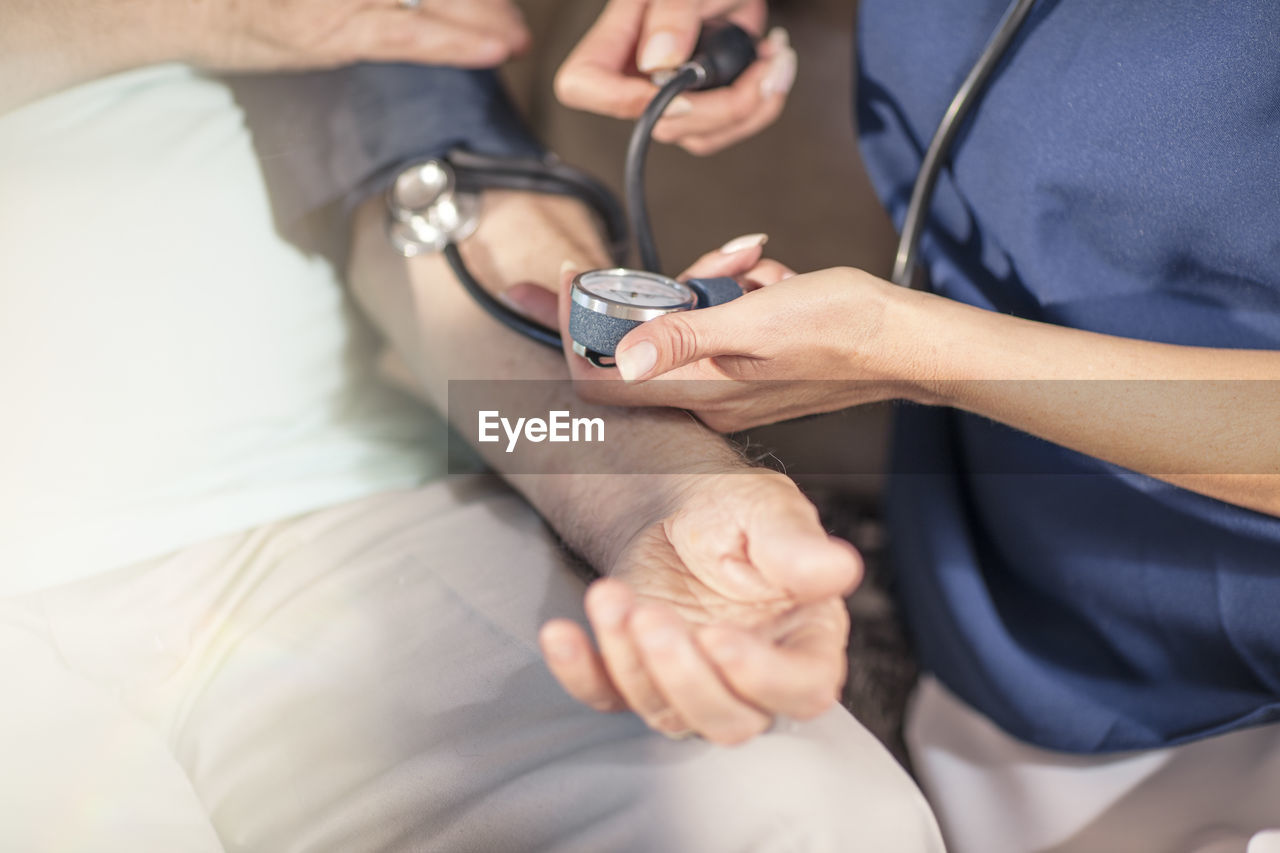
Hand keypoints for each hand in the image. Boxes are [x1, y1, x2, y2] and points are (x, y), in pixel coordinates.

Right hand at [188, 0, 530, 70]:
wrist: (185, 3)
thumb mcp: (333, 0)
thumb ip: (387, 2)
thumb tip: (415, 7)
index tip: (496, 10)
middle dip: (482, 1)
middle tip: (508, 19)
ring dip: (484, 16)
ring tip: (511, 35)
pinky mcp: (337, 29)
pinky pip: (412, 33)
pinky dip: (460, 42)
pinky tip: (499, 49)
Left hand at [503, 239, 927, 432]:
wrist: (904, 342)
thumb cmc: (842, 332)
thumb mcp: (755, 323)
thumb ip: (684, 338)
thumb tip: (624, 354)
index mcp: (698, 392)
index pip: (601, 376)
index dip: (575, 325)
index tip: (573, 275)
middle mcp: (706, 395)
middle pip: (643, 338)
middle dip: (667, 288)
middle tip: (717, 264)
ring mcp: (729, 382)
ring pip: (685, 320)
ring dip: (714, 281)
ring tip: (760, 268)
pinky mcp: (751, 364)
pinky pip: (720, 321)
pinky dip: (739, 291)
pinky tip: (776, 280)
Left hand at [539, 469, 861, 744]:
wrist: (673, 502)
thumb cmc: (734, 508)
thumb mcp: (766, 509)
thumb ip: (796, 545)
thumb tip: (839, 570)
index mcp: (804, 637)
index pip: (804, 688)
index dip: (764, 676)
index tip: (720, 637)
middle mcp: (752, 675)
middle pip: (731, 720)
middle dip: (685, 677)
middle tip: (651, 617)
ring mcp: (691, 682)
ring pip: (667, 713)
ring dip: (630, 664)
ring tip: (609, 596)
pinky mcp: (637, 676)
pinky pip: (607, 697)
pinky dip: (579, 673)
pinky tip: (560, 633)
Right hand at [555, 0, 796, 154]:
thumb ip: (671, 13)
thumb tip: (659, 61)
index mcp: (616, 37)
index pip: (583, 85)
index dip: (623, 102)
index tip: (681, 97)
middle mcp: (637, 72)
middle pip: (658, 123)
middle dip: (722, 105)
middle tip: (764, 66)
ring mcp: (669, 94)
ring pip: (697, 135)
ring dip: (751, 107)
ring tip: (776, 61)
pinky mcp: (702, 104)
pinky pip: (725, 130)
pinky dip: (761, 106)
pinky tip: (773, 68)